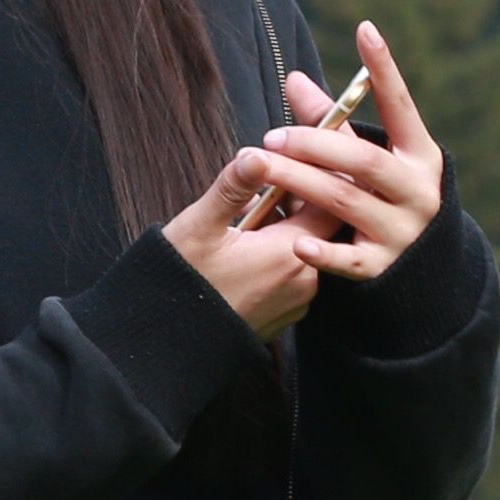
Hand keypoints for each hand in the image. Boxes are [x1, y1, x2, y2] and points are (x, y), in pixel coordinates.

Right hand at [162, 151, 328, 336]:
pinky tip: (248, 247)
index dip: (315, 175)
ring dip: (285, 227)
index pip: (330, 201)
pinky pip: (295, 272)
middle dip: (295, 200)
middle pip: (320, 224)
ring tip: (247, 217)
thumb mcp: (200, 228)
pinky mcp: (287, 313)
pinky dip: (280, 254)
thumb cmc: (183, 284)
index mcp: (288, 255)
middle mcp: (305, 281)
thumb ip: (233, 188)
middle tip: (263, 184)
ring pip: (306, 247)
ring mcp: (297, 301)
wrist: (169, 344)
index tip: (292, 160)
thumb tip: (255, 155)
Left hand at [231, 23, 446, 289]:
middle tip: (270, 137)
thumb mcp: (370, 159)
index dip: (385, 70)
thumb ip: (334, 125)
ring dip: (301, 183)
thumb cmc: (384, 198)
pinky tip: (295, 241)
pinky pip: (348, 260)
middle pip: (362, 160)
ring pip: (345, 202)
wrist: (422, 273)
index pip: (402, 106)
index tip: (366, 30)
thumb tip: (294, 79)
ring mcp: (402, 231)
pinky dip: (322, 252)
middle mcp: (418, 191)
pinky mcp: (382, 269)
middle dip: (314, 144)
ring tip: (263, 169)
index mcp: (420, 156)